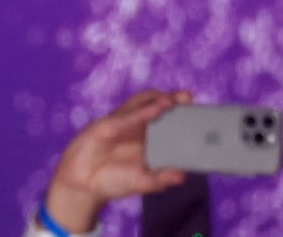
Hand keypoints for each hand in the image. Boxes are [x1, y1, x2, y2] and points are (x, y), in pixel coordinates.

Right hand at [42, 89, 191, 232]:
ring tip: (177, 97)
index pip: (169, 126)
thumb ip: (160, 179)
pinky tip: (159, 105)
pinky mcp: (109, 123)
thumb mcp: (142, 183)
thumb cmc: (112, 183)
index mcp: (149, 144)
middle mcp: (139, 131)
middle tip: (188, 97)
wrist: (82, 185)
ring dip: (160, 99)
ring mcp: (125, 125)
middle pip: (160, 111)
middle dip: (175, 102)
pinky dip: (145, 108)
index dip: (182, 118)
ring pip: (144, 105)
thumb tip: (182, 176)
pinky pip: (129, 113)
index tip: (199, 116)